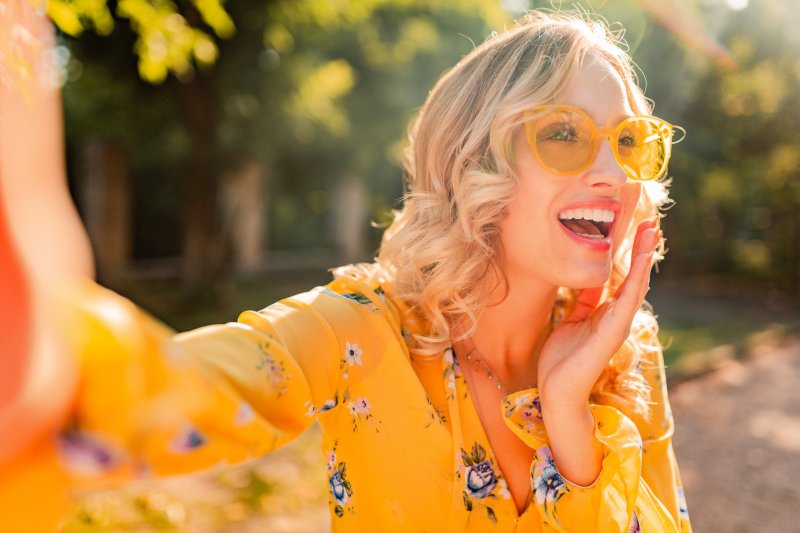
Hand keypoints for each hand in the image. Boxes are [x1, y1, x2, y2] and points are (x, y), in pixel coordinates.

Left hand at [537, 218, 660, 410]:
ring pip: (637, 282)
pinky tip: (641, 259)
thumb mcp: (571, 320)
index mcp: (605, 312)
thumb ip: (583, 301)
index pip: (620, 274)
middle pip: (633, 273)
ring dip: (644, 255)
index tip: (630, 225)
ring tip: (651, 230)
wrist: (557, 391)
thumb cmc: (562, 360)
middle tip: (650, 219)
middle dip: (640, 246)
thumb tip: (590, 279)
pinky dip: (636, 277)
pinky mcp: (614, 331)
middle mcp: (616, 315)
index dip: (626, 250)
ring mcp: (618, 322)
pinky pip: (627, 299)